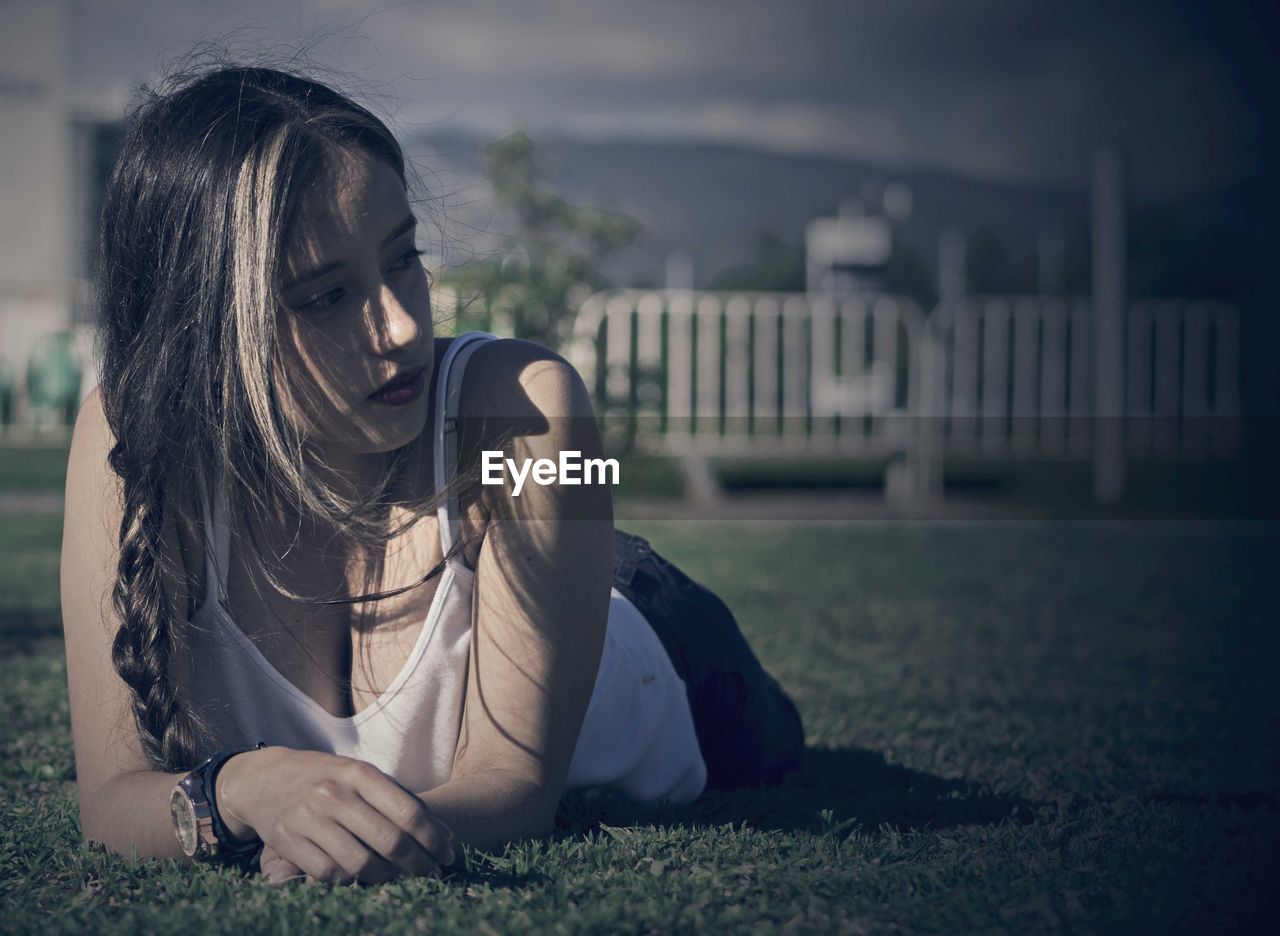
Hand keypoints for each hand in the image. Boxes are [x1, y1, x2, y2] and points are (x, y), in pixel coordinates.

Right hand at [217, 746, 454, 884]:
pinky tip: (360, 878)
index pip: (408, 811)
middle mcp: (334, 794)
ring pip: (359, 863)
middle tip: (430, 873)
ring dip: (385, 877)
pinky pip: (328, 873)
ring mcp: (308, 818)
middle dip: (417, 864)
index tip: (447, 854)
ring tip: (397, 877)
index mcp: (359, 773)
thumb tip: (444, 835)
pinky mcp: (287, 841)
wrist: (264, 778)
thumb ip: (399, 800)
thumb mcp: (361, 775)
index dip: (433, 838)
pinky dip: (349, 881)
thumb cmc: (326, 777)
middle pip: (389, 840)